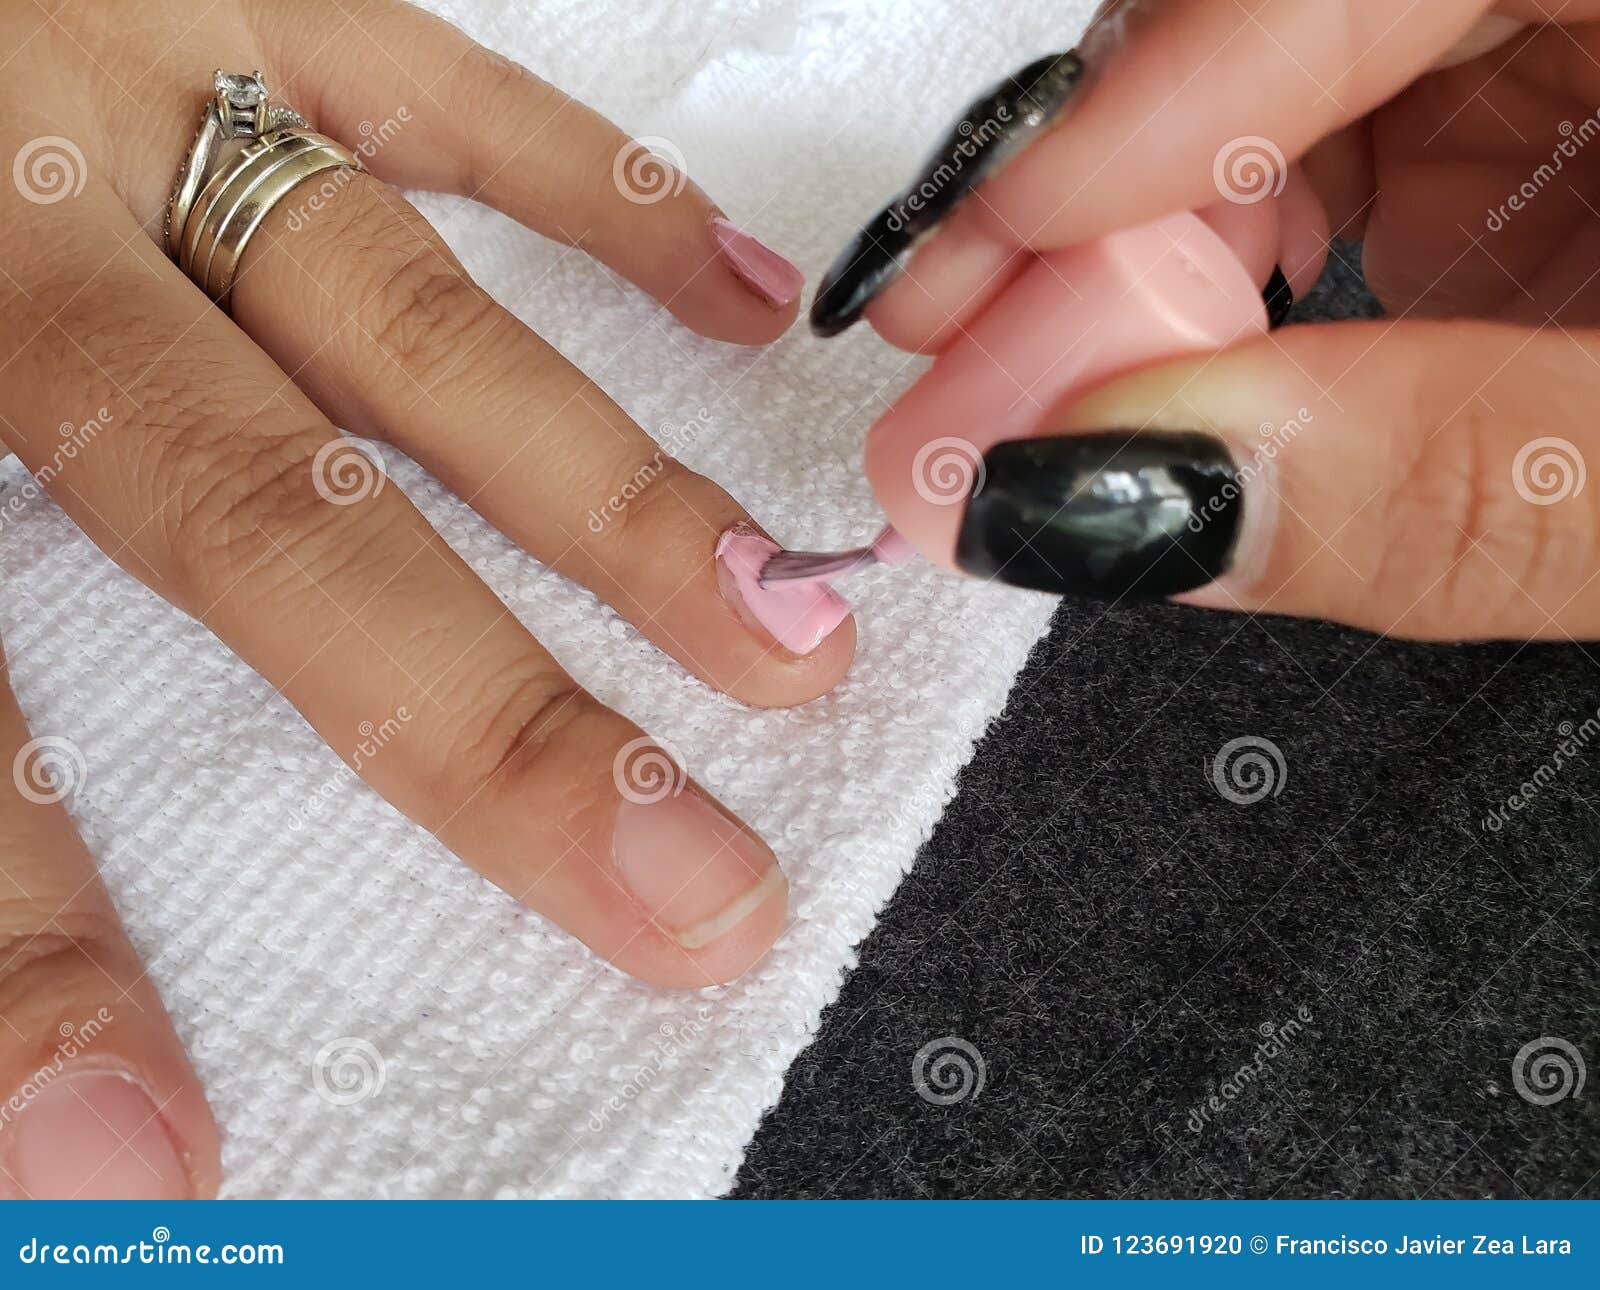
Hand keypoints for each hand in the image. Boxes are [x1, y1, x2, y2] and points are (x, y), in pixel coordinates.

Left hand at [0, 0, 854, 1197]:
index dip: (29, 947)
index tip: (138, 1144)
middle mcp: (3, 241)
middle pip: (262, 523)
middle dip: (485, 723)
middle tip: (680, 889)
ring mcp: (133, 89)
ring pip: (394, 328)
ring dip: (603, 500)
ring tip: (772, 633)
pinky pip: (441, 91)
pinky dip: (606, 204)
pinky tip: (744, 303)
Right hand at [822, 1, 1599, 640]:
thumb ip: (1447, 488)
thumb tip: (1112, 493)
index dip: (1153, 89)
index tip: (999, 239)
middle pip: (1289, 10)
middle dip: (1115, 176)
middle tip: (982, 335)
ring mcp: (1582, 49)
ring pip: (1297, 71)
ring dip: (1164, 225)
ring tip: (1076, 367)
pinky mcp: (1560, 120)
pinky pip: (1358, 131)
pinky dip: (1251, 249)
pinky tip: (1206, 344)